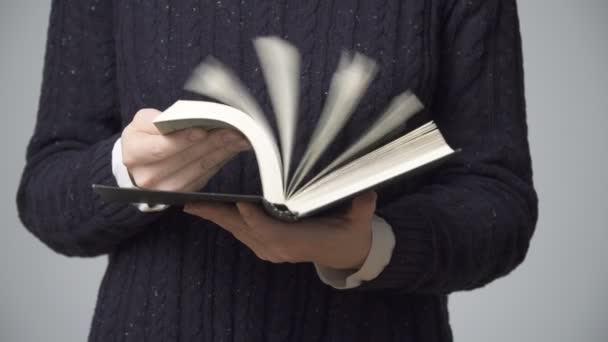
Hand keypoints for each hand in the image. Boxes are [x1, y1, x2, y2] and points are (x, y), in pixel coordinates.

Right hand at [121, 108, 250, 191]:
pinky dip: (221, 160)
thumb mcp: (143, 122)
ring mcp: (166, 189)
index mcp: (134, 154)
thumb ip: (161, 119)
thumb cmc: (144, 137)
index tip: (204, 130)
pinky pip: (206, 175)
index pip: (162, 147)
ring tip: (240, 138)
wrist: (139, 163)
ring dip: (223, 152)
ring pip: (199, 168)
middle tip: (234, 130)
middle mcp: (148, 176)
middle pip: (186, 158)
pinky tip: (233, 149)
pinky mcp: (183, 193)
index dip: (184, 139)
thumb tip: (191, 117)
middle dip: (212, 142)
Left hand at [184, 191, 376, 269]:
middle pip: (245, 230)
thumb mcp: (359, 222)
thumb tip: (367, 194)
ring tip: (196, 205)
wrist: (346, 253)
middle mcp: (279, 248)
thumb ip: (361, 209)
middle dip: (220, 217)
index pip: (271, 230)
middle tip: (194, 205)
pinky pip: (243, 235)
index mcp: (298, 242)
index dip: (254, 218)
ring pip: (240, 232)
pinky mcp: (268, 248)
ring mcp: (271, 250)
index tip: (240, 204)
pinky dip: (228, 223)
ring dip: (218, 219)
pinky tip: (216, 213)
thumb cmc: (350, 234)